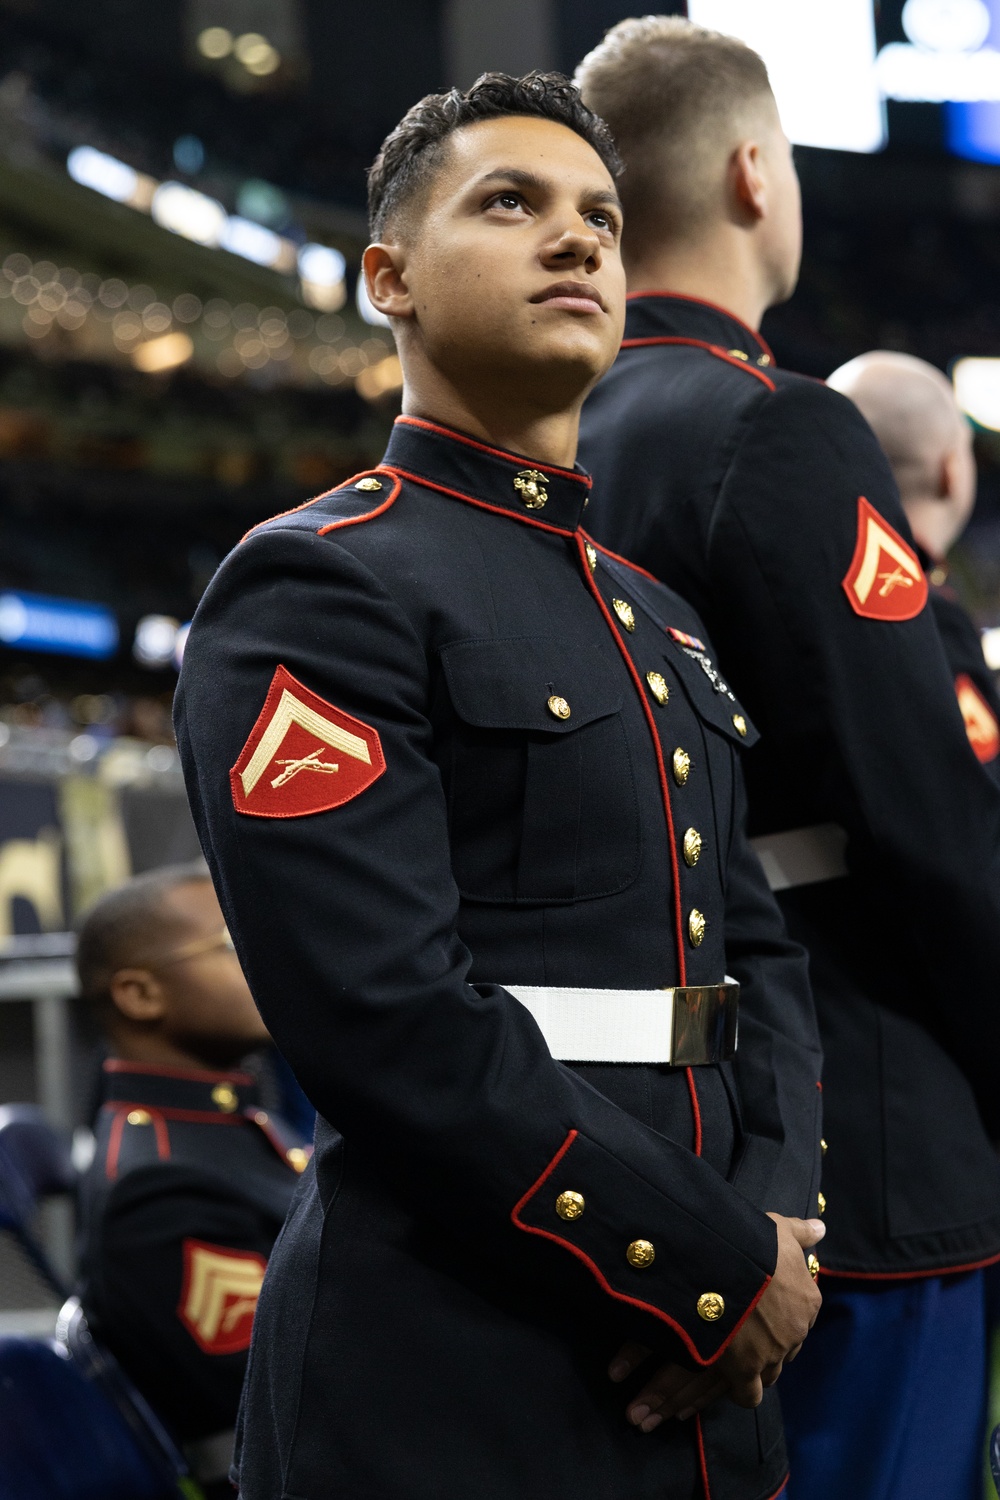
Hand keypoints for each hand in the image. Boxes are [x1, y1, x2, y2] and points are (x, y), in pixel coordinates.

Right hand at [609, 1213, 824, 1431]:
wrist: (724, 1261)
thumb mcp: (780, 1229)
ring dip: (759, 1368)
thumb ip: (801, 1232)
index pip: (803, 1318)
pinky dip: (742, 1392)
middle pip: (788, 1348)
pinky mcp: (747, 1369)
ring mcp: (773, 1353)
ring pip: (772, 1373)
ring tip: (737, 1356)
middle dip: (772, 1344)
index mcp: (808, 1300)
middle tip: (748, 1332)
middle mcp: (796, 1331)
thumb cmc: (754, 1242)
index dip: (783, 1315)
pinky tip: (730, 1380)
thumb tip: (821, 1228)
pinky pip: (750, 1395)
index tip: (764, 1308)